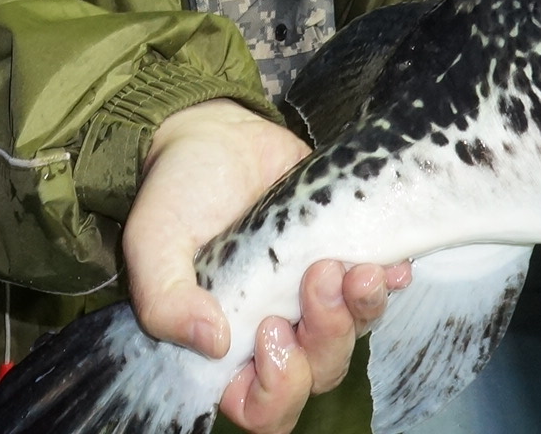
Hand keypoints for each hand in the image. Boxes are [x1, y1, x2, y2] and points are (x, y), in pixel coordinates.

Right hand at [123, 100, 411, 433]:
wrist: (215, 135)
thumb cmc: (177, 192)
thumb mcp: (152, 242)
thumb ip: (164, 298)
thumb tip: (211, 341)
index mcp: (223, 345)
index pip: (259, 408)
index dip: (277, 389)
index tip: (271, 330)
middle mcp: (271, 332)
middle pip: (318, 374)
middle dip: (326, 336)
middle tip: (318, 276)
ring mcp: (310, 299)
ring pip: (352, 335)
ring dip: (360, 308)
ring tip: (347, 265)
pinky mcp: (342, 260)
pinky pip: (378, 291)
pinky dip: (388, 283)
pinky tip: (388, 264)